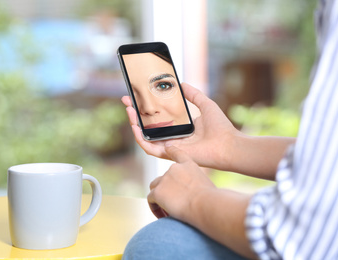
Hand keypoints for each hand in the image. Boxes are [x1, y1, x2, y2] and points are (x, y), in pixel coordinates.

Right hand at [121, 82, 237, 169]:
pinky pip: (149, 148)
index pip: (156, 118)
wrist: (228, 144)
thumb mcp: (205, 104)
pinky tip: (135, 126)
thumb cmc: (220, 128)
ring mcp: (169, 146)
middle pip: (147, 127)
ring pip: (144, 137)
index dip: (145, 108)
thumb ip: (194, 95)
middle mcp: (171, 137)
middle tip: (127, 101)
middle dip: (135, 114)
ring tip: (129, 111)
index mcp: (178, 128)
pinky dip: (140, 138)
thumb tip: (182, 84)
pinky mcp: (169, 153)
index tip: (136, 96)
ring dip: (134, 125)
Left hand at [147, 145, 214, 219]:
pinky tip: (164, 217)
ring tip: (168, 213)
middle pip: (163, 178)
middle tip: (174, 206)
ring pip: (154, 189)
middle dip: (166, 191)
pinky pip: (151, 200)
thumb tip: (194, 196)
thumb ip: (196, 185)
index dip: (171, 150)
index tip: (167, 147)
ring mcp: (164, 179)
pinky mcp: (157, 191)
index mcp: (189, 165)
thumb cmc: (211, 200)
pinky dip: (155, 208)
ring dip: (159, 200)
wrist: (205, 204)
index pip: (177, 153)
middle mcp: (174, 168)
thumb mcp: (207, 186)